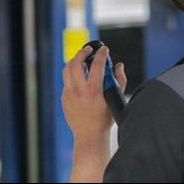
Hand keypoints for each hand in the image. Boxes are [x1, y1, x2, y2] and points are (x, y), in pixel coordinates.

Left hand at [62, 45, 126, 181]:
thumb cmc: (105, 117)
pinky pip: (66, 81)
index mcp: (94, 90)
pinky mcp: (64, 98)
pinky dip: (73, 74)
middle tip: (89, 49)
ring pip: (67, 70)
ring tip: (82, 58)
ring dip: (75, 61)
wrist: (89, 134)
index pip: (97, 64)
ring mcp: (69, 94)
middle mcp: (79, 90)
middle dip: (83, 52)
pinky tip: (80, 75)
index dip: (101, 53)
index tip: (104, 49)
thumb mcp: (115, 98)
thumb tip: (118, 65)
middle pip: (76, 63)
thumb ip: (119, 79)